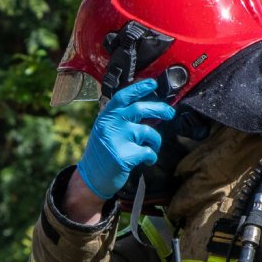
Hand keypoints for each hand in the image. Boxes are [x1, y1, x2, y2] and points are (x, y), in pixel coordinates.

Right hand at [75, 80, 175, 199]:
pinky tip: (147, 161)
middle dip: (159, 109)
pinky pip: (148, 152)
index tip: (153, 83)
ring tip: (153, 147)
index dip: (139, 88)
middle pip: (140, 109)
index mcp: (106, 116)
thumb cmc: (102, 153)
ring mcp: (116, 139)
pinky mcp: (124, 156)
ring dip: (155, 141)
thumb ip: (121, 119)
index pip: (123, 96)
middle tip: (170, 113)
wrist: (91, 177)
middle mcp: (110, 124)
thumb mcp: (106, 130)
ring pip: (148, 132)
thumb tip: (149, 110)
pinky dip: (152, 157)